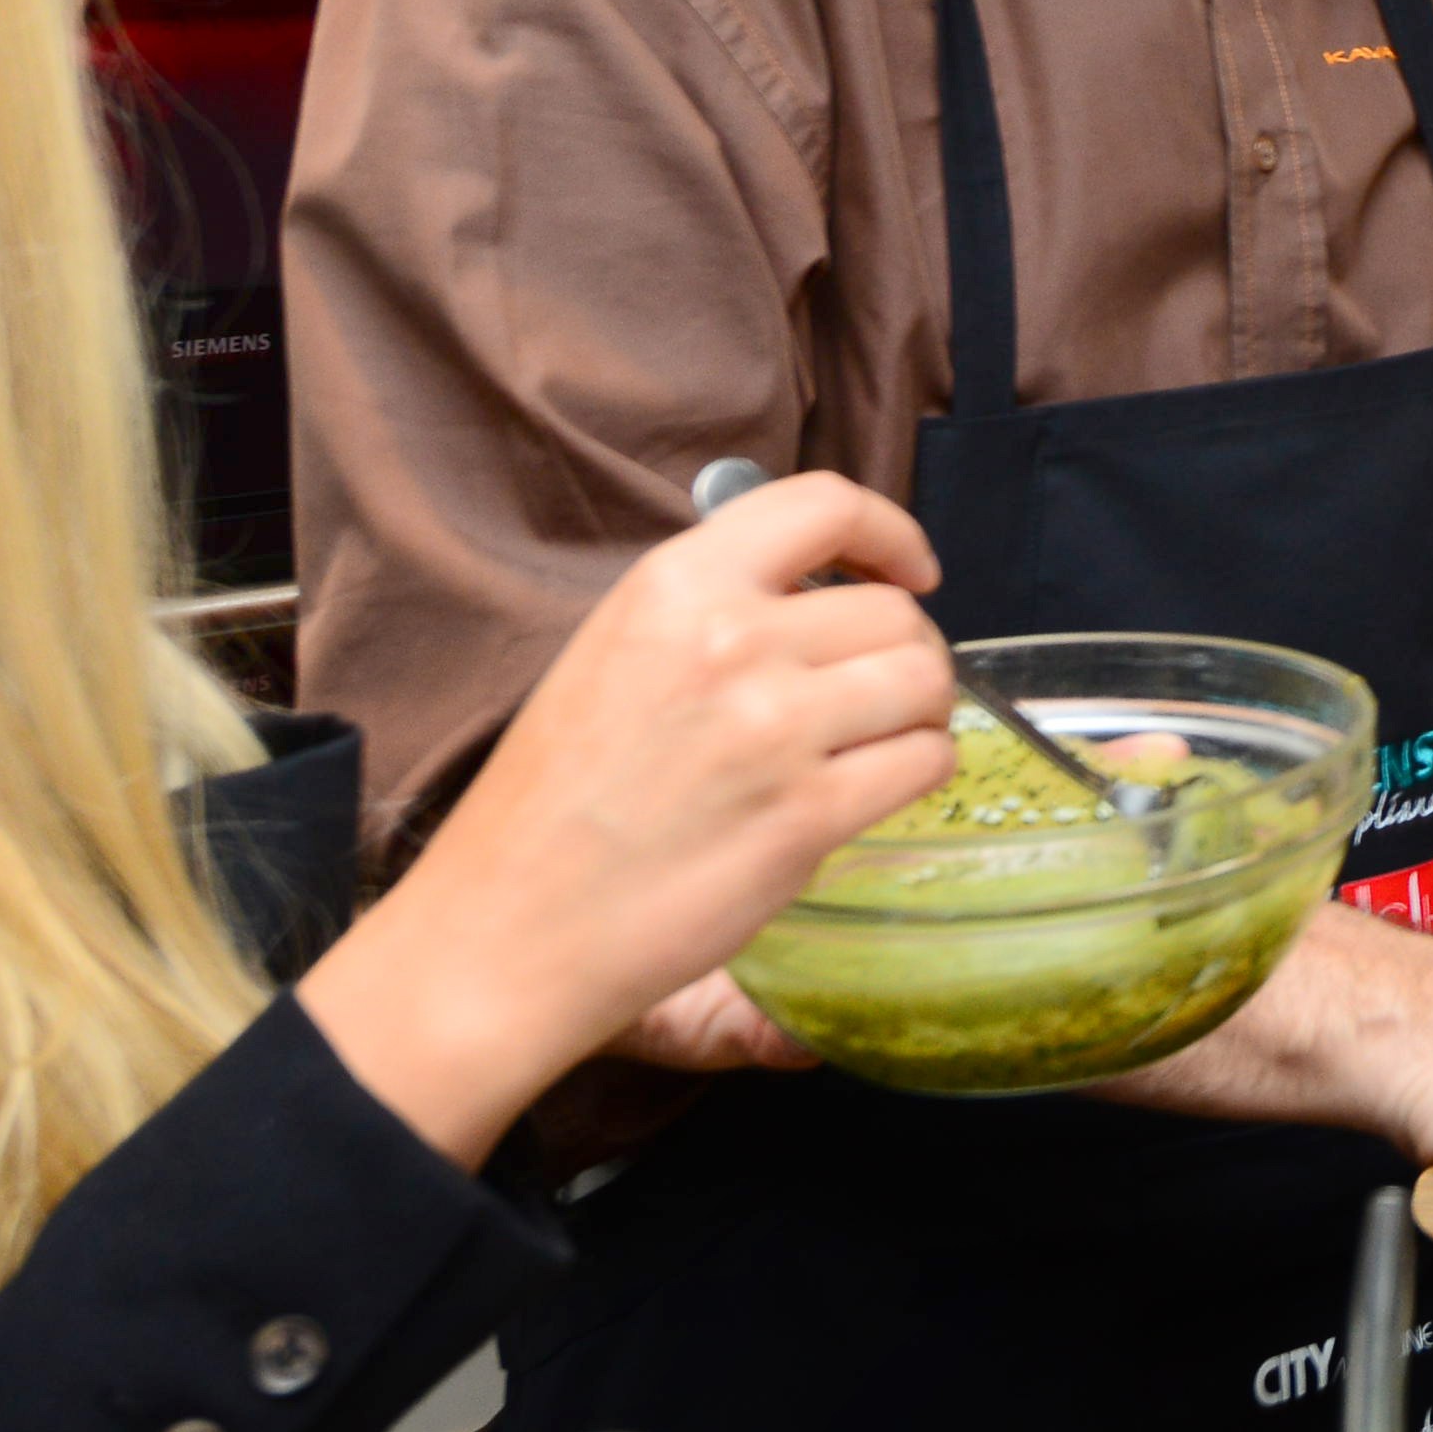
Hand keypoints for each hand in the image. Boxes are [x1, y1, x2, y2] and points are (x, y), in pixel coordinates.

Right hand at [304, 474, 953, 1167]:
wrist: (507, 927)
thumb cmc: (553, 802)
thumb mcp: (614, 653)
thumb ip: (715, 611)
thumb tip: (824, 596)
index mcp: (676, 585)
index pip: (825, 504)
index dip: (889, 535)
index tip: (908, 572)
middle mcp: (731, 640)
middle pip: (893, 612)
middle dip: (906, 649)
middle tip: (875, 693)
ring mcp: (774, 728)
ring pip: (926, 680)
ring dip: (922, 710)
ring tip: (884, 740)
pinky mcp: (807, 815)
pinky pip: (924, 762)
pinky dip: (920, 771)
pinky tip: (879, 788)